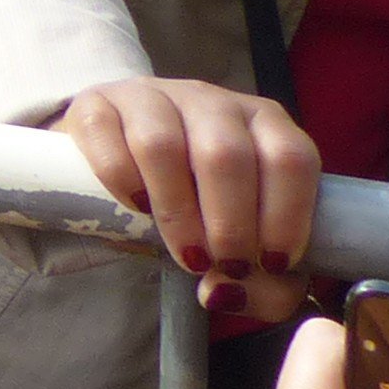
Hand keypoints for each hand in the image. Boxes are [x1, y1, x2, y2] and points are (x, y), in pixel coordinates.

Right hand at [55, 75, 316, 320]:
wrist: (130, 165)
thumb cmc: (203, 209)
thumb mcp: (248, 244)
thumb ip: (265, 288)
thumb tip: (225, 292)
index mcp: (264, 124)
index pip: (291, 157)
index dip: (287, 216)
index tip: (272, 263)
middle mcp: (212, 101)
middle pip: (227, 154)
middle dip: (230, 225)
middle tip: (224, 266)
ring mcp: (152, 96)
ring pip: (164, 145)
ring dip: (177, 213)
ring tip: (185, 254)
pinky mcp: (97, 103)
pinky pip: (106, 135)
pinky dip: (121, 180)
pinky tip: (135, 206)